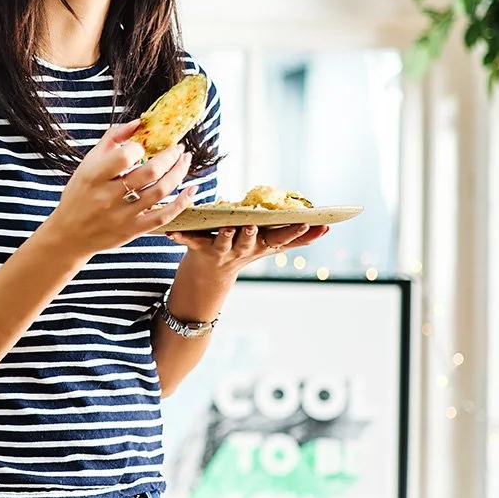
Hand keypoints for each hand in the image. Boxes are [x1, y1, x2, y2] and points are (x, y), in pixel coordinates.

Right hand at [44, 121, 202, 256]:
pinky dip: (182, 202)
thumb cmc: (79, 195)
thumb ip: (111, 140)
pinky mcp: (133, 231)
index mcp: (95, 176)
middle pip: (150, 172)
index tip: (144, 146)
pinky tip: (191, 190)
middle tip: (179, 148)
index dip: (140, 147)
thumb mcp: (87, 164)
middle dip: (171, 156)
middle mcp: (108, 196)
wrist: (69, 234)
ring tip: (185, 161)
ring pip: (160, 191)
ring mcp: (122, 215)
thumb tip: (138, 123)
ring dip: (179, 173)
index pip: (125, 156)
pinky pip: (163, 216)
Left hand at [166, 222, 330, 273]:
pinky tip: (170, 233)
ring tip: (227, 227)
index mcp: (261, 246)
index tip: (308, 221)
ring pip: (223, 242)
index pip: (281, 239)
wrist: (209, 276)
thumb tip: (327, 228)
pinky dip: (179, 237)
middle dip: (252, 235)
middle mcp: (242, 250)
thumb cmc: (244, 250)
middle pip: (249, 242)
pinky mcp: (199, 249)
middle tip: (254, 226)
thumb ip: (297, 238)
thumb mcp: (271, 246)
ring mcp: (220, 251)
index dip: (296, 232)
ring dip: (225, 235)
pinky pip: (188, 241)